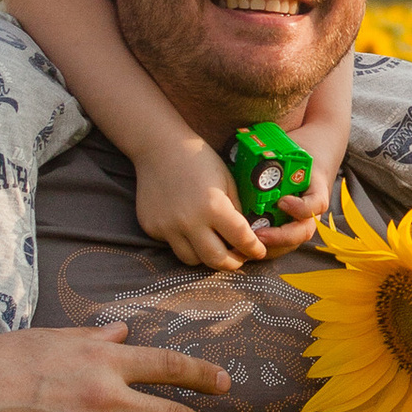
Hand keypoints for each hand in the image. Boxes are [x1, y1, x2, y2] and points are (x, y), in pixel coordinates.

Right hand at [133, 133, 275, 272]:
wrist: (159, 147)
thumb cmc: (199, 160)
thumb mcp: (227, 180)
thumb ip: (236, 210)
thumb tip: (246, 235)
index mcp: (214, 206)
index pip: (241, 239)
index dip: (254, 249)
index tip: (259, 252)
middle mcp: (190, 222)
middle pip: (216, 260)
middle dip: (232, 264)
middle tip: (239, 259)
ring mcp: (168, 227)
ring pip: (192, 260)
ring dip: (206, 257)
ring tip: (214, 245)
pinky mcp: (152, 227)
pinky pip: (172, 245)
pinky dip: (183, 242)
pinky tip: (187, 226)